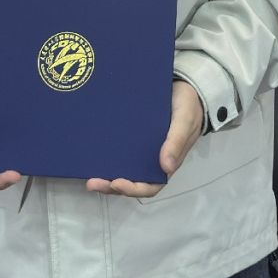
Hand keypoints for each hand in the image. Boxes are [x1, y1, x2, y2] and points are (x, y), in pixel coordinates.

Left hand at [88, 80, 203, 198]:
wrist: (187, 87)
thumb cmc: (188, 107)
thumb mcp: (184, 121)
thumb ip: (176, 141)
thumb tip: (167, 167)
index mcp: (167, 162)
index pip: (150, 186)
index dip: (133, 189)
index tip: (116, 183)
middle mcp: (152, 161)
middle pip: (132, 182)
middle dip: (112, 186)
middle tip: (93, 183)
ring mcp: (142, 151)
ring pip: (124, 170)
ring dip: (107, 178)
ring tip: (89, 177)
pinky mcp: (134, 138)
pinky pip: (120, 152)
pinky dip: (107, 158)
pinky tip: (93, 154)